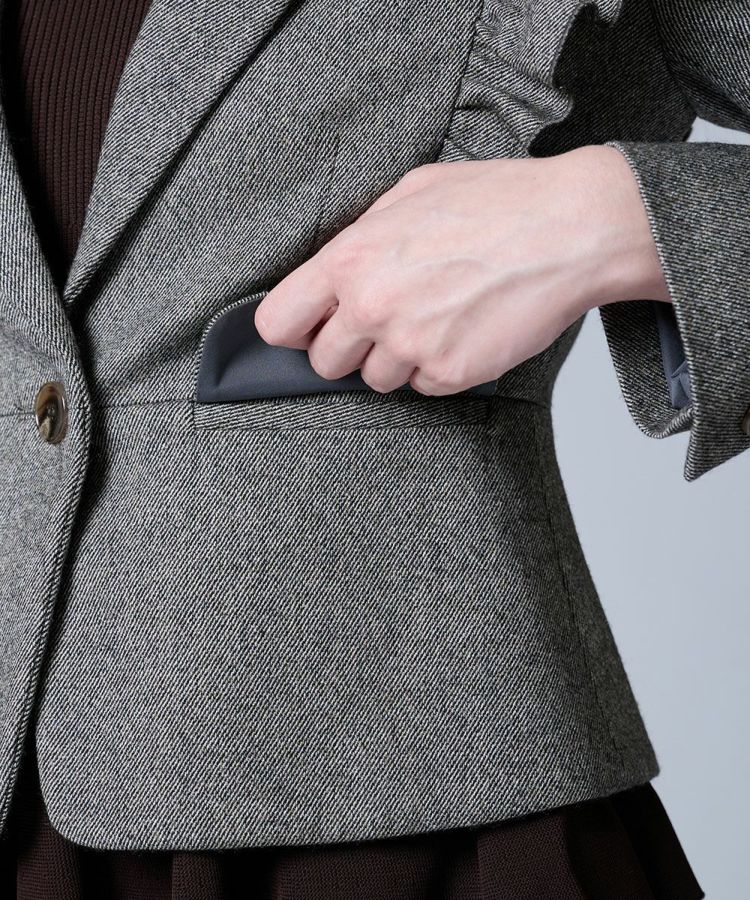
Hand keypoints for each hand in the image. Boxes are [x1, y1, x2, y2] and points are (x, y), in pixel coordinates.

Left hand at [255, 145, 668, 395]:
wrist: (570, 228)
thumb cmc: (497, 202)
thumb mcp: (409, 194)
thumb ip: (361, 238)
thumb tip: (336, 271)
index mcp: (350, 259)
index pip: (278, 323)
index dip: (293, 330)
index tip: (310, 329)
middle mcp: (371, 307)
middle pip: (325, 363)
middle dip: (349, 348)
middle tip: (386, 324)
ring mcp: (410, 345)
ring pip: (375, 380)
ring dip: (398, 360)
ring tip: (437, 319)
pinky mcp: (450, 373)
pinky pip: (423, 388)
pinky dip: (440, 368)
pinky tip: (465, 332)